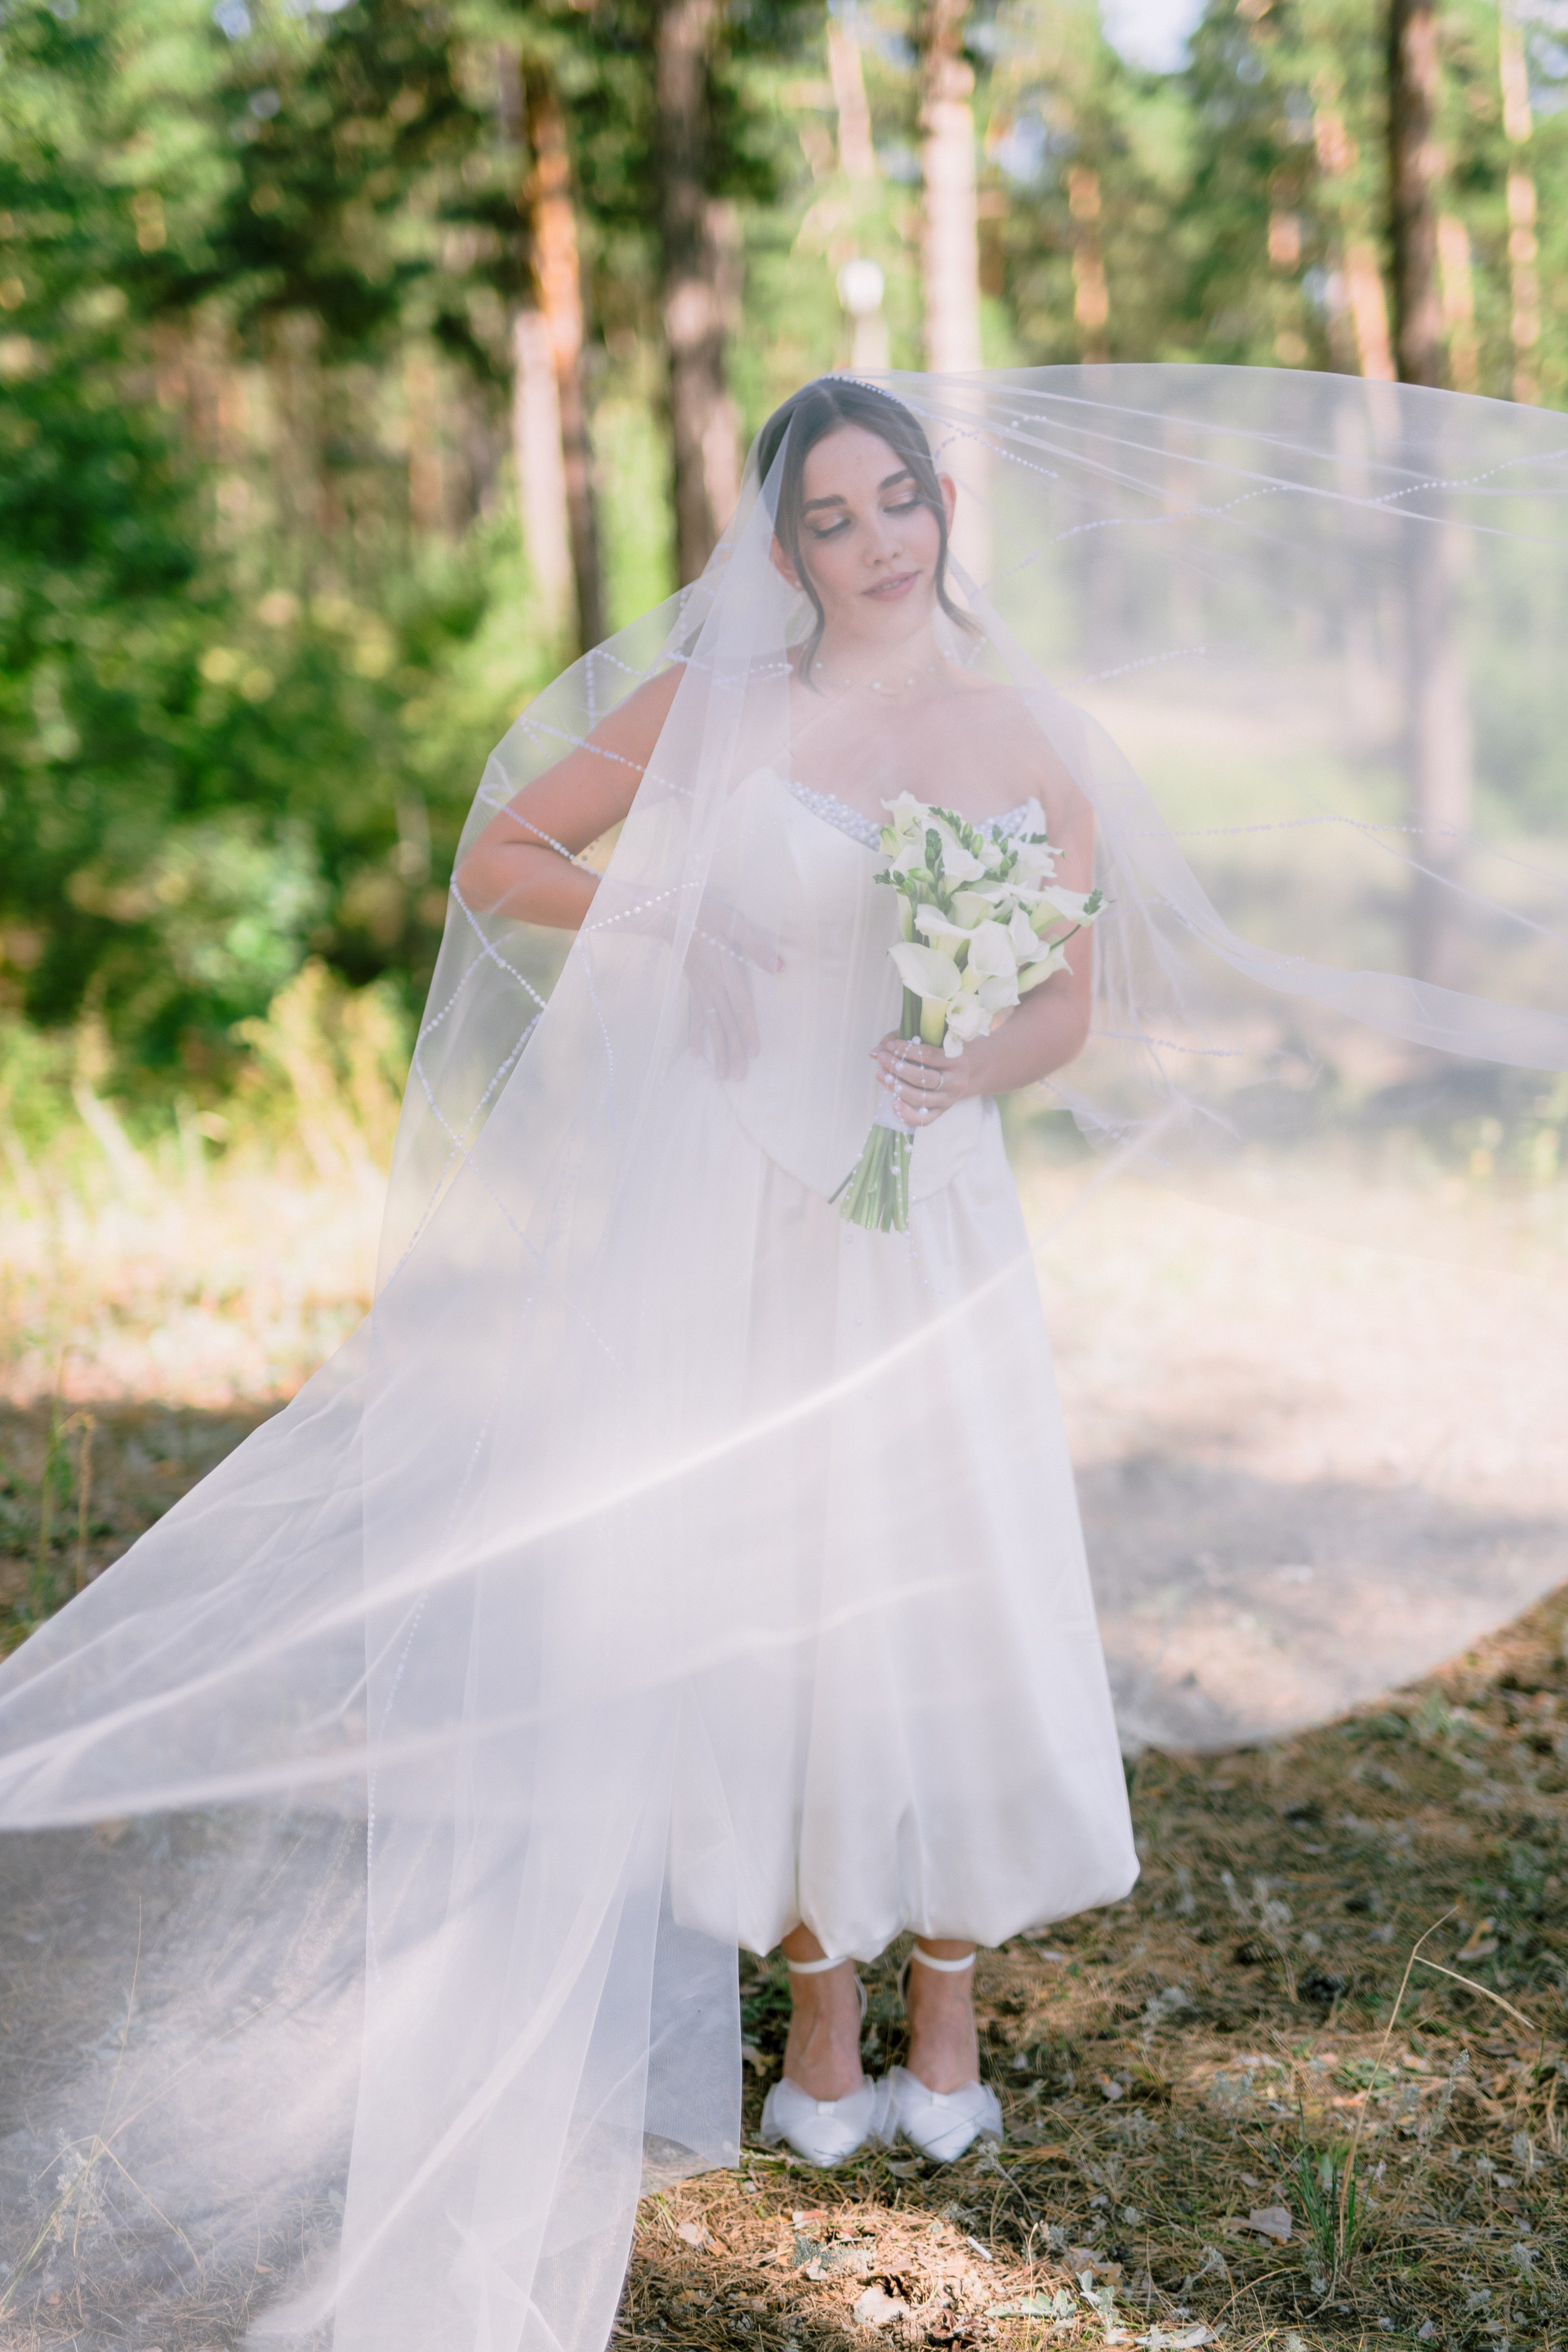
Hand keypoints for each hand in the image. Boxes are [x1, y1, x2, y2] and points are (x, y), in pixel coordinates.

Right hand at [686, 896, 781, 1078]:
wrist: (670, 912)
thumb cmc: (706, 914)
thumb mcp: (735, 924)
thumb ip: (757, 947)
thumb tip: (779, 967)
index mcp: (726, 973)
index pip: (741, 1008)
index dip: (748, 1031)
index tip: (754, 1054)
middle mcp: (713, 987)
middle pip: (726, 1025)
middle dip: (733, 1052)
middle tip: (739, 1078)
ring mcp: (701, 989)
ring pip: (712, 1026)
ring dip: (717, 1052)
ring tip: (722, 1076)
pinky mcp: (693, 987)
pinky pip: (695, 1017)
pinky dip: (696, 1036)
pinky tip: (696, 1055)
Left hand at [870, 1030, 986, 1124]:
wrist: (965, 1072)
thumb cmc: (942, 1052)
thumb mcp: (929, 1041)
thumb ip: (902, 1042)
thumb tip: (874, 1052)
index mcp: (957, 1059)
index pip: (928, 1055)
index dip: (905, 1050)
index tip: (890, 1045)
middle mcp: (956, 1081)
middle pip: (922, 1078)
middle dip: (898, 1067)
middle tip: (882, 1058)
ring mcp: (949, 1099)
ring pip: (920, 1098)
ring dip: (896, 1086)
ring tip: (881, 1074)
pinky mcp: (941, 1112)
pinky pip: (923, 1119)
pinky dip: (906, 1114)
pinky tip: (893, 1103)